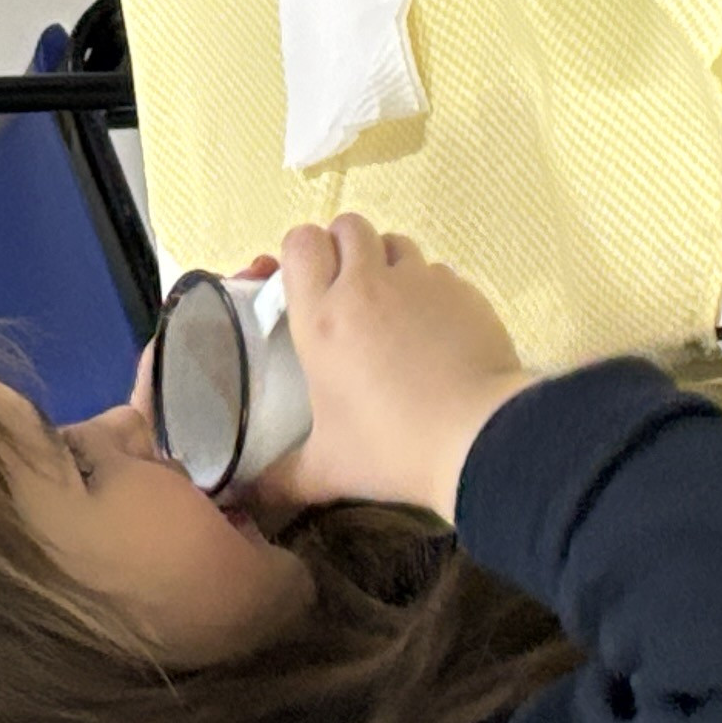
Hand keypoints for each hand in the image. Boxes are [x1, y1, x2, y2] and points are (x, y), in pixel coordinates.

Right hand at [243, 216, 535, 528]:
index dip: (302, 254)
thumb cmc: (391, 449)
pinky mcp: (464, 291)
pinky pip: (439, 272)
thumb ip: (280, 479)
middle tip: (348, 290)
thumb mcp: (327, 470)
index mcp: (322, 318)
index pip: (301, 242)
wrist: (479, 439)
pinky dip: (431, 291)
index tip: (307, 285)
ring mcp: (420, 282)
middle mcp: (367, 286)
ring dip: (388, 263)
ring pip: (396, 242)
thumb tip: (242, 497)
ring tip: (392, 307)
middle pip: (349, 226)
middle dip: (344, 248)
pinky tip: (436, 330)